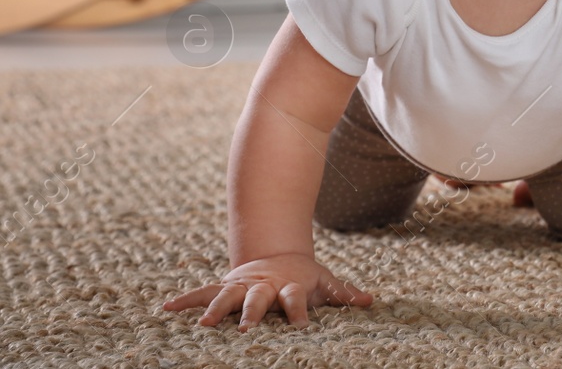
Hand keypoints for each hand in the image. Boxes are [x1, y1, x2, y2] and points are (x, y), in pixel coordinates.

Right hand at [162, 252, 372, 330]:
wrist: (279, 256)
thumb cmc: (304, 277)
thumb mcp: (325, 282)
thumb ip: (344, 293)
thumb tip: (370, 300)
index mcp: (290, 286)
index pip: (295, 298)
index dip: (298, 311)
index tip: (301, 327)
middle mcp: (264, 285)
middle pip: (258, 298)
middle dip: (251, 312)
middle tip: (245, 330)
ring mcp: (242, 284)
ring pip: (227, 295)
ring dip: (215, 308)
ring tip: (202, 323)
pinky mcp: (225, 286)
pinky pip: (202, 293)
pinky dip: (185, 300)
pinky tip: (166, 309)